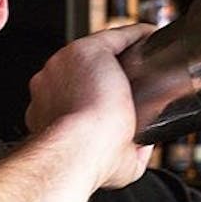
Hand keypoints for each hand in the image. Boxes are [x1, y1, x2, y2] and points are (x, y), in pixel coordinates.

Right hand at [25, 22, 156, 188]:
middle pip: (83, 71)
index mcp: (49, 109)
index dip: (94, 95)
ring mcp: (63, 64)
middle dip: (108, 75)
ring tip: (148, 59)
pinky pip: (115, 37)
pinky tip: (151, 38)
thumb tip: (146, 143)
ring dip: (123, 53)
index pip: (72, 94)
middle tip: (137, 83)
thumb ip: (126, 152)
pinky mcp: (85, 51)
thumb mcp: (113, 165)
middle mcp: (50, 84)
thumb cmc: (89, 161)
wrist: (81, 149)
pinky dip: (135, 36)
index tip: (115, 100)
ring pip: (99, 52)